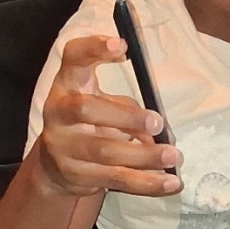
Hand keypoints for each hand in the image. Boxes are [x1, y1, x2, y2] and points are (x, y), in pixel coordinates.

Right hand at [36, 35, 182, 197]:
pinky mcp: (74, 175)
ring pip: (105, 152)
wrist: (56, 165)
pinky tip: (169, 183)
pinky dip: (145, 183)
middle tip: (157, 122)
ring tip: (174, 157)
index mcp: (68, 84)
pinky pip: (115, 179)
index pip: (73, 58)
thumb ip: (127, 107)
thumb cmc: (88, 123)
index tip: (123, 45)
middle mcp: (58, 112)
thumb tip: (160, 130)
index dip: (94, 49)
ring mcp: (62, 146)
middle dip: (124, 116)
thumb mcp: (101, 103)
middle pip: (86, 109)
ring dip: (144, 156)